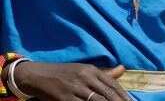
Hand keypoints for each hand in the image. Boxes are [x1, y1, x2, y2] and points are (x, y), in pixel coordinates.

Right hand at [14, 62, 128, 100]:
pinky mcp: (64, 98)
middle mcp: (85, 77)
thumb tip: (123, 69)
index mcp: (92, 70)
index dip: (122, 94)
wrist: (39, 75)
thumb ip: (104, 73)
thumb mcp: (85, 70)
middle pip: (106, 93)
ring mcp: (75, 88)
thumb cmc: (66, 73)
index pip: (112, 84)